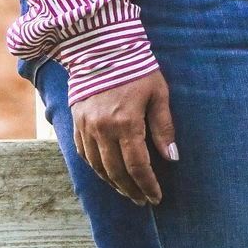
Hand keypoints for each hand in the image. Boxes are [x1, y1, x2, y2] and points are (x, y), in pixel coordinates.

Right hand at [72, 69, 176, 203]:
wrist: (101, 47)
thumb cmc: (137, 68)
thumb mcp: (158, 94)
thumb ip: (164, 127)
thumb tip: (172, 157)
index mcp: (126, 123)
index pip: (137, 166)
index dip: (147, 185)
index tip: (156, 197)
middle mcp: (103, 129)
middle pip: (117, 172)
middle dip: (131, 190)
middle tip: (143, 200)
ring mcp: (86, 127)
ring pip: (98, 167)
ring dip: (113, 183)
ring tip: (127, 192)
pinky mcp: (76, 122)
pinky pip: (84, 154)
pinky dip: (96, 168)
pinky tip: (107, 174)